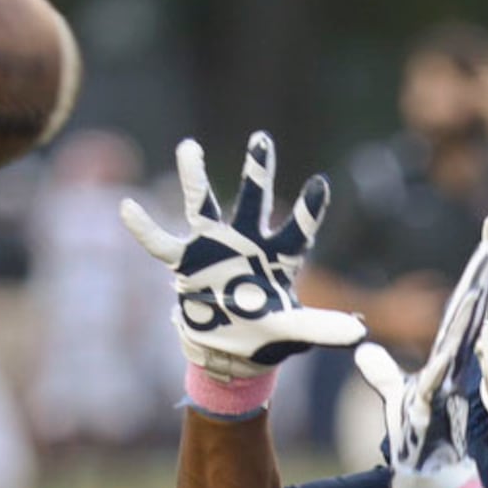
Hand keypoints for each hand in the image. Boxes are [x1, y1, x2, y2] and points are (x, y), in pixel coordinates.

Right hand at [121, 131, 365, 379]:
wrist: (229, 349)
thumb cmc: (266, 334)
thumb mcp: (294, 331)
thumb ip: (322, 327)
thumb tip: (360, 334)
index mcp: (278, 257)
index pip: (298, 229)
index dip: (308, 209)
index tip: (320, 183)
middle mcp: (247, 243)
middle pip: (253, 201)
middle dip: (257, 171)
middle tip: (261, 139)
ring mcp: (214, 248)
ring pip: (203, 206)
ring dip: (195, 177)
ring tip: (188, 146)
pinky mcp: (186, 263)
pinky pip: (161, 243)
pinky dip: (145, 228)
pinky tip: (127, 208)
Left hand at [354, 247, 487, 474]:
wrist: (428, 472)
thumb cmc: (418, 433)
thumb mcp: (396, 394)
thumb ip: (381, 370)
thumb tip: (364, 349)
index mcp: (443, 362)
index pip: (455, 315)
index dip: (469, 284)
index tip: (483, 254)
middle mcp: (451, 369)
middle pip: (464, 320)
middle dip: (477, 285)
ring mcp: (447, 388)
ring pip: (458, 347)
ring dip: (466, 321)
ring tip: (475, 289)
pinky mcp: (436, 409)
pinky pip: (438, 384)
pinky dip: (442, 370)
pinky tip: (447, 354)